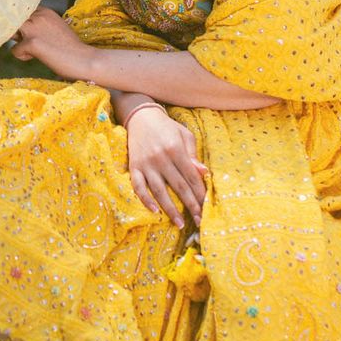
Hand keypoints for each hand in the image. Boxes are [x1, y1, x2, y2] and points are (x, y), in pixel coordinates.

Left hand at [12, 6, 93, 79]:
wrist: (84, 60)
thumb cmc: (70, 48)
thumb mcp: (54, 30)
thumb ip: (38, 27)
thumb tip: (16, 32)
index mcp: (45, 11)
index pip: (21, 13)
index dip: (23, 25)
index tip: (34, 36)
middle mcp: (39, 16)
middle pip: (14, 21)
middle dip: (18, 34)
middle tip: (33, 45)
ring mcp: (34, 28)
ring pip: (10, 32)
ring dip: (18, 42)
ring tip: (33, 51)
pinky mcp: (31, 42)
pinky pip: (14, 50)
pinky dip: (23, 56)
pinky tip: (36, 58)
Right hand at [125, 105, 206, 228]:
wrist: (140, 116)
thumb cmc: (167, 127)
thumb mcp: (184, 135)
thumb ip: (192, 155)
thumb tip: (203, 172)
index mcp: (175, 149)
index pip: (191, 176)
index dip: (199, 193)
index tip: (206, 207)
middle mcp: (161, 158)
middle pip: (178, 186)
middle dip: (190, 205)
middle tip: (199, 221)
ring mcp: (146, 164)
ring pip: (159, 191)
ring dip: (170, 209)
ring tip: (180, 224)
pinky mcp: (134, 167)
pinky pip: (138, 186)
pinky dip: (145, 200)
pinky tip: (154, 211)